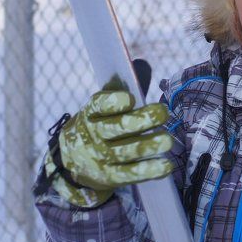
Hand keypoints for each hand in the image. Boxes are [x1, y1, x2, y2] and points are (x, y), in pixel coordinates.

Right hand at [46, 88, 172, 206]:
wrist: (73, 161)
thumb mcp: (104, 106)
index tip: (130, 98)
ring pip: (126, 152)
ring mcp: (100, 157)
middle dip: (141, 120)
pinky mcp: (109, 177)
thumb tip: (141, 64)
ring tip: (167, 140)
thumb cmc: (100, 124)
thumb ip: (124, 88)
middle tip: (162, 113)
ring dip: (149, 146)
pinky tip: (166, 165)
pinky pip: (130, 174)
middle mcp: (93, 134)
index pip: (99, 105)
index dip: (114, 102)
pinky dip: (149, 170)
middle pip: (117, 128)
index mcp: (91, 112)